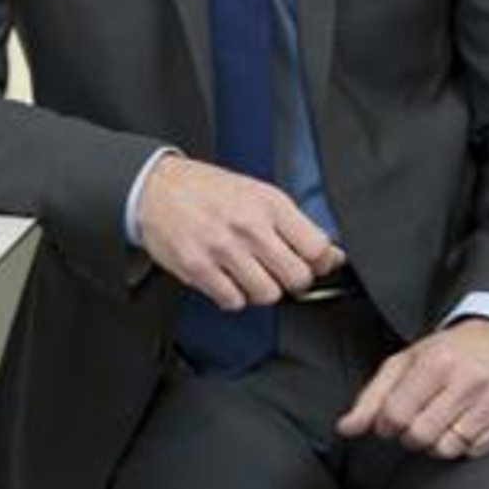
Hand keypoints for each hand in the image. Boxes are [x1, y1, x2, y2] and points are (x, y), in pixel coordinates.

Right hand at [136, 154, 344, 309]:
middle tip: (279, 271)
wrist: (156, 187)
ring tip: (248, 272)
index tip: (312, 264)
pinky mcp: (198, 268)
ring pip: (267, 295)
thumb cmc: (208, 189)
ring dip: (261, 290)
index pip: (316, 247)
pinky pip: (233, 302)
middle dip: (292, 281)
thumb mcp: (257, 193)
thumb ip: (293, 224)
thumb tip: (331, 256)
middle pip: (296, 277)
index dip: (320, 263)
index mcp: (268, 202)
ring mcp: (222, 248)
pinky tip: (226, 277)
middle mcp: (248, 225)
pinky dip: (233, 296)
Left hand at [336, 318, 488, 460]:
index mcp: (437, 361)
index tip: (392, 419)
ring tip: (442, 418)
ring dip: (437, 441)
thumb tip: (346, 428)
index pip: (396, 414)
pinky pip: (475, 452)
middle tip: (418, 418)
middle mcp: (469, 379)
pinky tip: (466, 421)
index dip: (387, 423)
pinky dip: (465, 443)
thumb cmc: (448, 352)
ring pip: (448, 449)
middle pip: (421, 436)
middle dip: (411, 434)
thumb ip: (373, 396)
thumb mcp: (406, 362)